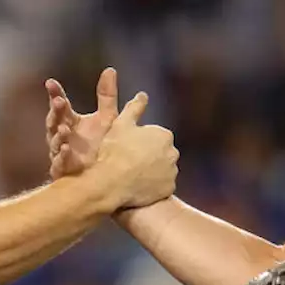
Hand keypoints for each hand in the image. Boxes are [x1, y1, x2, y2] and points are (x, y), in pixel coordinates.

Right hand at [45, 68, 117, 178]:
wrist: (108, 176)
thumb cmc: (102, 145)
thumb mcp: (107, 117)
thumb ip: (106, 95)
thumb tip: (110, 69)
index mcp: (70, 121)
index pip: (60, 105)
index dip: (55, 94)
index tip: (51, 83)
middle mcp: (62, 136)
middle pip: (54, 122)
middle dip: (55, 112)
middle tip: (59, 102)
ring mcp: (62, 153)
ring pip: (55, 142)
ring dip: (58, 135)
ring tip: (65, 128)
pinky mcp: (65, 170)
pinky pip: (59, 163)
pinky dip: (62, 156)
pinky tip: (67, 149)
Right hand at [92, 90, 178, 209]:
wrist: (111, 182)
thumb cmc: (115, 150)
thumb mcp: (121, 124)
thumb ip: (134, 108)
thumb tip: (143, 95)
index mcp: (164, 135)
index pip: (155, 137)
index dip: (140, 142)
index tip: (127, 148)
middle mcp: (173, 152)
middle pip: (162, 153)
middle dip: (150, 156)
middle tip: (129, 162)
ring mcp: (172, 172)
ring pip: (163, 170)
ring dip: (153, 172)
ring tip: (132, 176)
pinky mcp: (168, 190)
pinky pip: (162, 187)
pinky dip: (154, 187)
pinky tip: (139, 187)